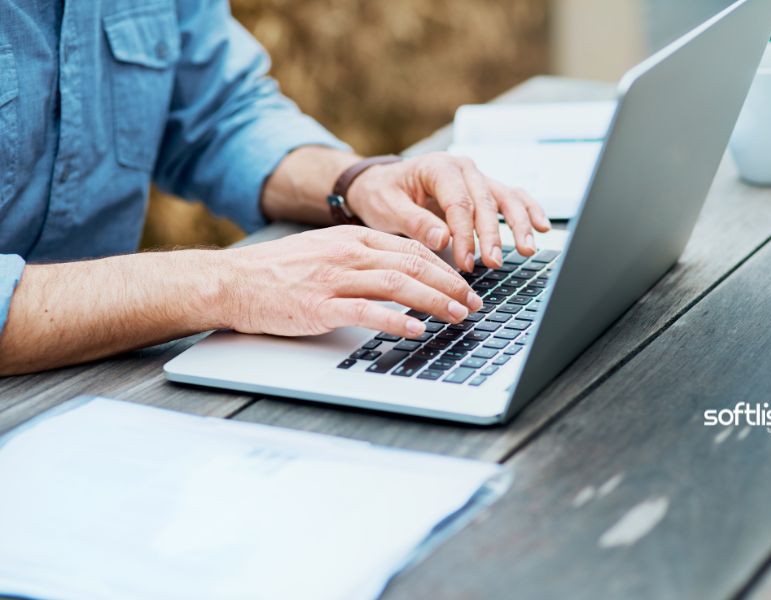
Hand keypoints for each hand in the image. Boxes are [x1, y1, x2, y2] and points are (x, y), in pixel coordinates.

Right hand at [220, 225, 482, 337]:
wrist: (232, 282)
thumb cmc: (278, 272)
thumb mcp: (326, 252)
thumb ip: (362, 259)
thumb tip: (402, 275)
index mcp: (352, 238)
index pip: (411, 249)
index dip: (444, 267)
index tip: (465, 285)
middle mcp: (348, 253)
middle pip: (413, 265)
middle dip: (451, 285)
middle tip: (475, 303)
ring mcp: (334, 279)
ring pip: (397, 285)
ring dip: (434, 301)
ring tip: (458, 316)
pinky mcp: (319, 305)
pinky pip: (365, 311)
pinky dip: (394, 320)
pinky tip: (415, 329)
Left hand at [346, 152, 551, 270]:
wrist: (381, 184)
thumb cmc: (383, 194)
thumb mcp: (387, 208)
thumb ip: (414, 222)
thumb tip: (441, 238)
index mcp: (439, 167)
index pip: (459, 203)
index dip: (465, 235)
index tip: (466, 262)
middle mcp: (463, 168)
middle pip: (486, 201)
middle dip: (493, 235)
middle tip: (494, 262)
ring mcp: (477, 178)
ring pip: (505, 198)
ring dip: (518, 224)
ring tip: (527, 248)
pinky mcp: (484, 190)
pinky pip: (512, 197)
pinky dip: (529, 210)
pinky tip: (542, 227)